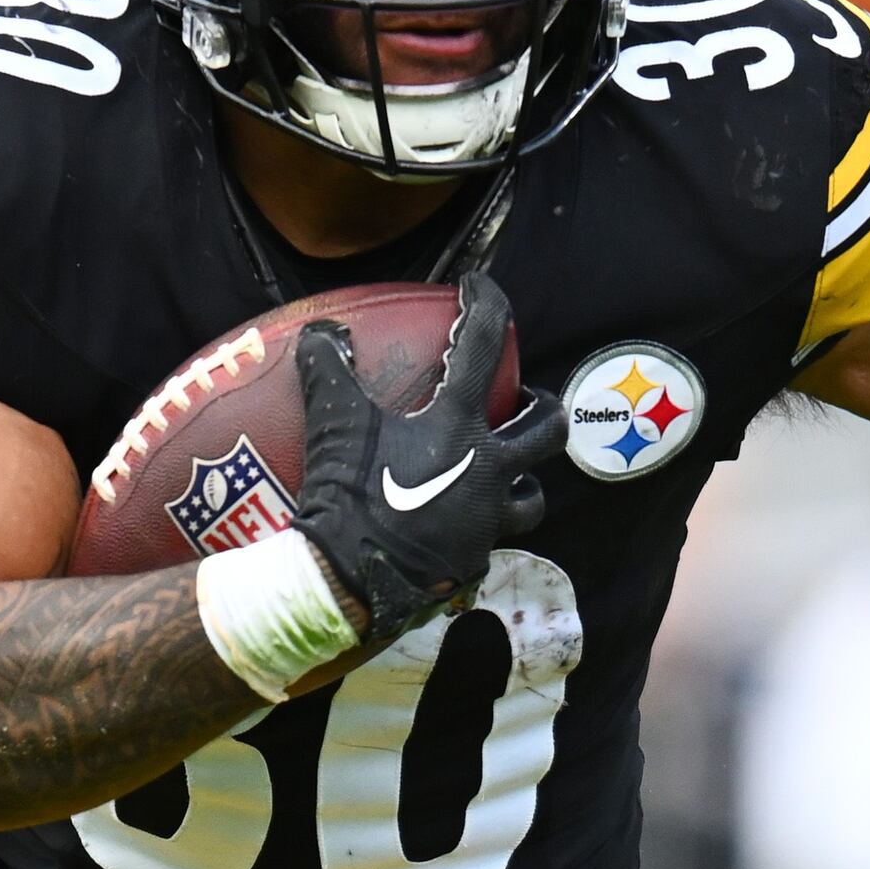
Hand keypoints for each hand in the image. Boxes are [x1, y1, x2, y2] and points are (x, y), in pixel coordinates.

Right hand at [288, 272, 558, 639]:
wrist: (351, 580)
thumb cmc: (349, 496)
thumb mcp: (335, 425)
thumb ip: (328, 370)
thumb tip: (321, 331)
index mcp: (460, 427)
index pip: (485, 346)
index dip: (487, 305)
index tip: (478, 288)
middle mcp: (491, 470)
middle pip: (547, 429)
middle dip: (544, 408)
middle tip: (526, 399)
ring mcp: (489, 519)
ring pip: (533, 495)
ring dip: (524, 478)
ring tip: (503, 470)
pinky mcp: (475, 559)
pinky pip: (492, 538)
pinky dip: (482, 524)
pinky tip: (459, 520)